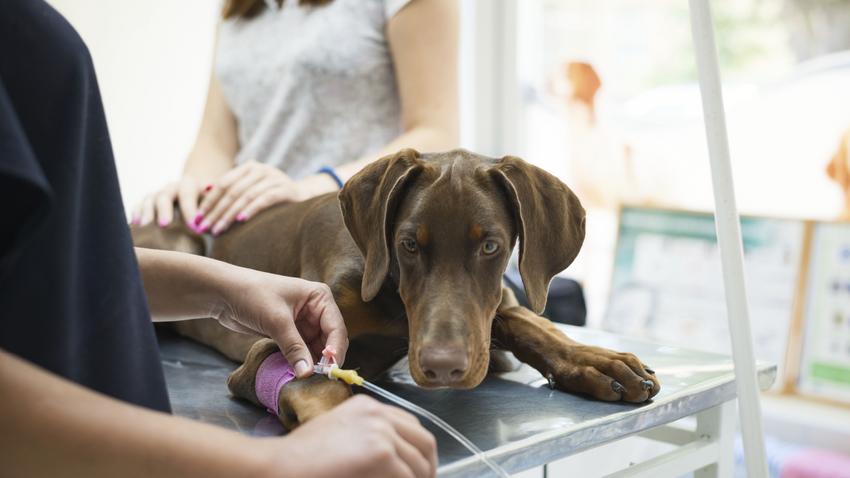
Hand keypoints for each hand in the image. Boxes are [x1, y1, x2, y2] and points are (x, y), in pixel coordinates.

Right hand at [130, 176, 209, 228]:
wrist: (198, 192)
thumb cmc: (210, 205)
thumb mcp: (214, 204)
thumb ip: (214, 211)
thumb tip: (217, 223)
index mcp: (191, 185)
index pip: (188, 195)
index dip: (190, 210)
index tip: (194, 227)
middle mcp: (173, 187)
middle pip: (165, 195)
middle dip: (165, 210)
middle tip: (165, 225)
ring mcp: (160, 193)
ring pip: (151, 199)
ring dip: (148, 212)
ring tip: (145, 225)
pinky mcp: (150, 201)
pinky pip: (140, 204)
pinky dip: (137, 212)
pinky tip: (135, 224)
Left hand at [195, 161, 337, 235]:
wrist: (306, 197)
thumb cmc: (273, 199)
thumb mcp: (252, 192)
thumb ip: (232, 195)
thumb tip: (203, 204)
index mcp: (249, 167)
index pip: (223, 184)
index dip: (208, 202)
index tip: (197, 219)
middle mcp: (261, 169)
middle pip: (232, 190)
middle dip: (216, 211)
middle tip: (204, 229)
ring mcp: (274, 177)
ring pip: (245, 196)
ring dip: (228, 214)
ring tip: (218, 230)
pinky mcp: (286, 189)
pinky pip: (264, 199)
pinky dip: (250, 209)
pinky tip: (240, 221)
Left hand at [212, 266, 347, 377]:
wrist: (223, 293)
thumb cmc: (252, 295)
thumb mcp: (276, 321)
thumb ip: (294, 347)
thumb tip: (307, 373)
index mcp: (320, 297)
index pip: (336, 328)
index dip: (335, 350)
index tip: (331, 370)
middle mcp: (316, 309)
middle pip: (330, 340)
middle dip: (326, 359)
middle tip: (321, 379)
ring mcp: (304, 322)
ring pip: (317, 348)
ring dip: (314, 362)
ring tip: (310, 380)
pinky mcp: (291, 332)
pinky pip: (302, 350)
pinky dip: (302, 362)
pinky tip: (299, 373)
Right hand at [260, 395, 437, 477]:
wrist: (281, 467)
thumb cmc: (301, 458)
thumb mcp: (338, 433)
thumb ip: (366, 437)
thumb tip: (391, 459)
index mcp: (368, 406)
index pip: (411, 425)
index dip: (419, 450)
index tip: (420, 468)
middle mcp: (378, 414)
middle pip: (423, 441)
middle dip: (427, 466)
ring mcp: (381, 431)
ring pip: (420, 462)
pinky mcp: (381, 453)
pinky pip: (407, 477)